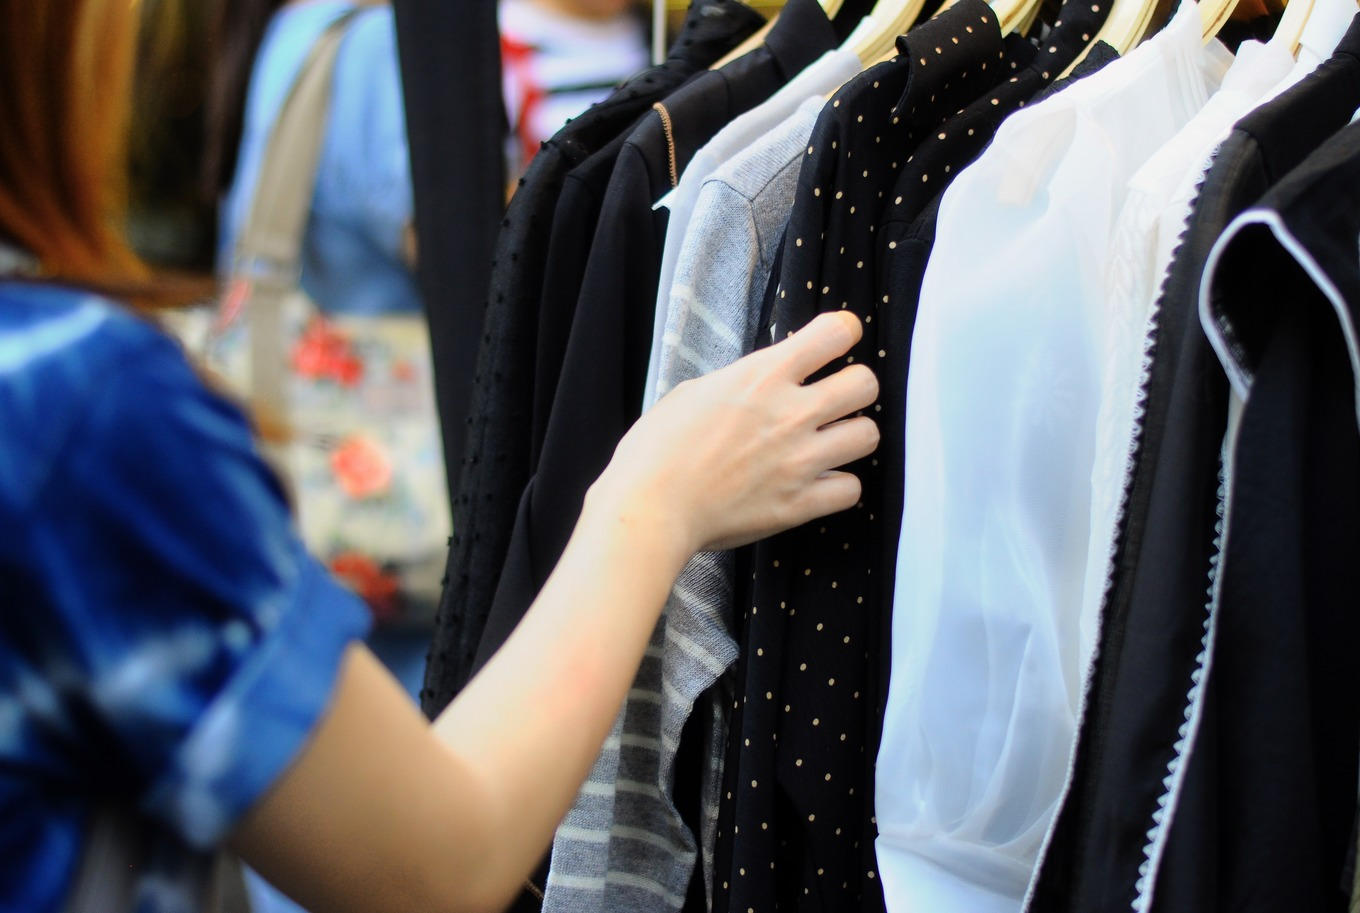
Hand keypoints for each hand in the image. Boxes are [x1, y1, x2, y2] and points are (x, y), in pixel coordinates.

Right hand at [590, 311, 879, 555]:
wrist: (650, 508)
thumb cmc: (657, 451)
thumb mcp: (693, 393)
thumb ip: (738, 384)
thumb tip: (759, 386)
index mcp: (761, 376)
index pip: (835, 333)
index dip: (842, 333)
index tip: (836, 342)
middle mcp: (790, 413)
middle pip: (866, 384)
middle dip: (855, 388)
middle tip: (836, 399)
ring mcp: (799, 460)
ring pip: (868, 435)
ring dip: (851, 437)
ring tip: (829, 443)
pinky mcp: (799, 504)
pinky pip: (851, 489)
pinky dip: (837, 486)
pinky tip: (817, 483)